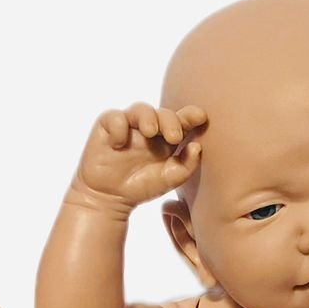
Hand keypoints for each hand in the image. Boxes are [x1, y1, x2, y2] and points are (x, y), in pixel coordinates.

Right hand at [71, 103, 206, 208]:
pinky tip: (119, 144)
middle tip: (174, 137)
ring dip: (148, 117)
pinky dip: (118, 127)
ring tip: (150, 132)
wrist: (109, 198)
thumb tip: (197, 146)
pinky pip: (114, 117)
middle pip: (163, 113)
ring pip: (140, 109)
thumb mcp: (168, 179)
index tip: (201, 117)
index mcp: (167, 138)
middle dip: (171, 121)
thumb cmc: (140, 186)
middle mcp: (149, 128)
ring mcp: (129, 125)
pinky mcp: (107, 126)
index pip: (182, 120)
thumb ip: (186, 165)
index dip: (191, 115)